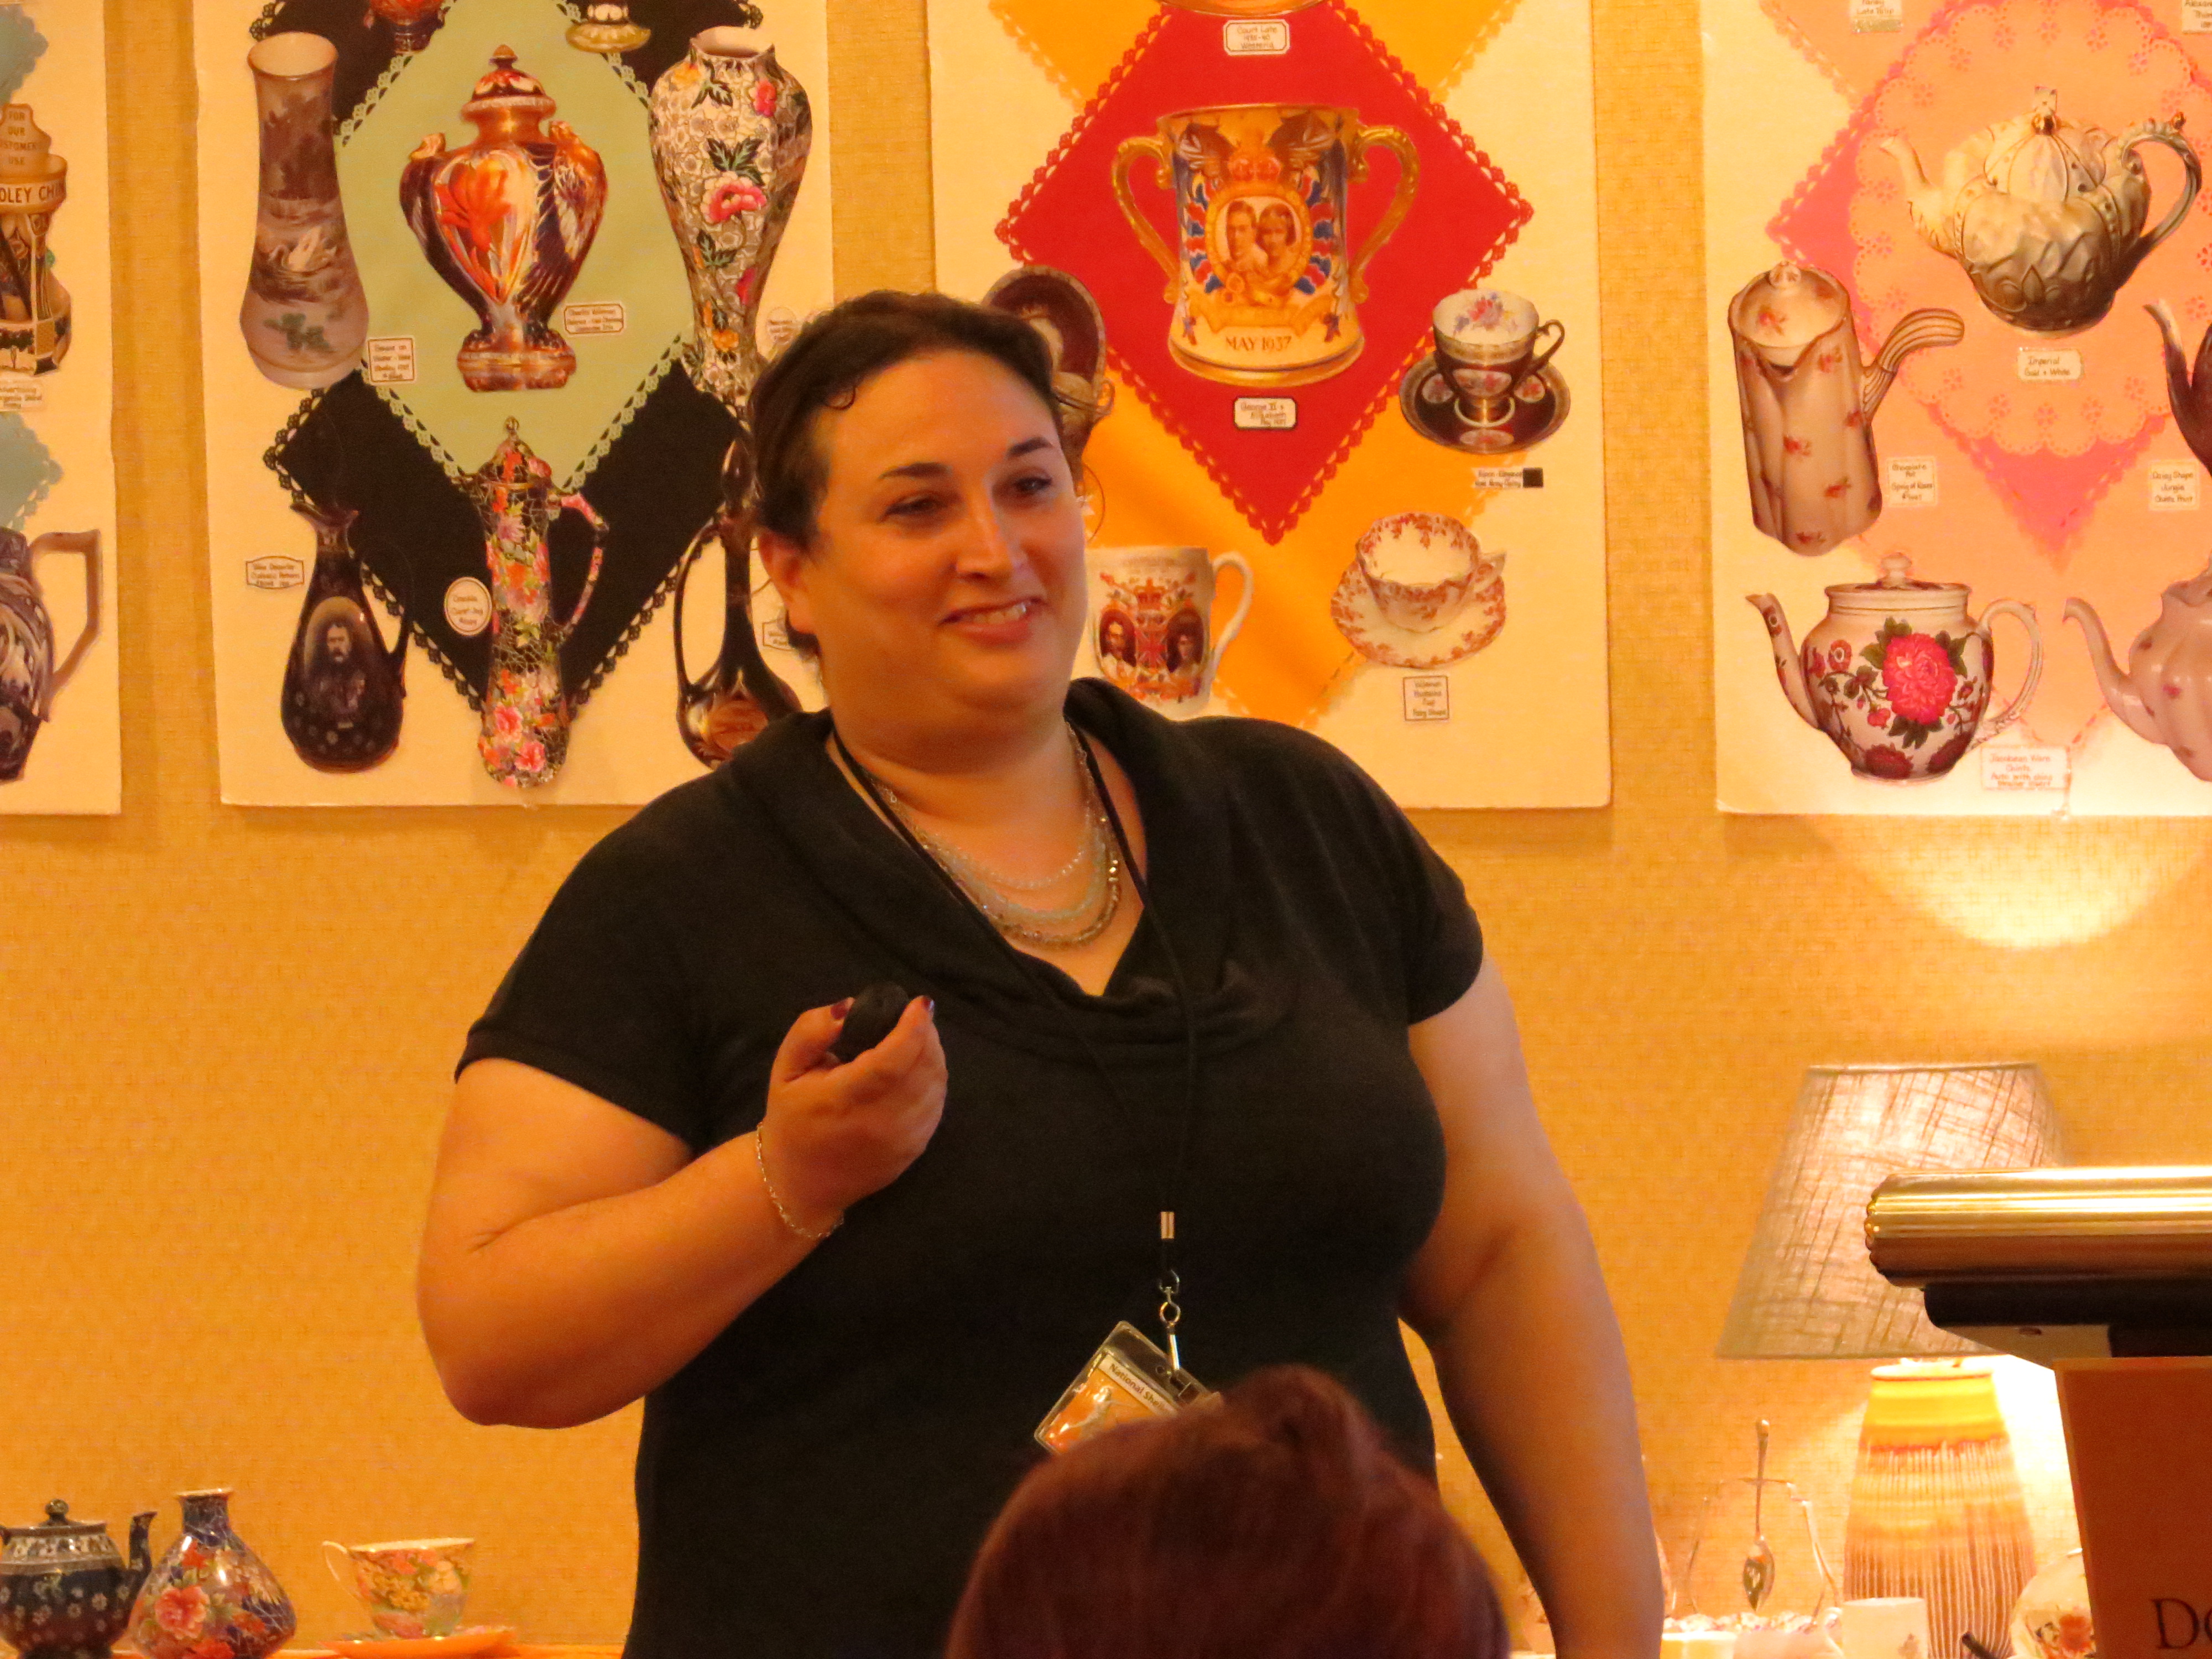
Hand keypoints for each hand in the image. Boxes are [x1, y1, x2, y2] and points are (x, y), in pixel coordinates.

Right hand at [757, 996, 945, 1230]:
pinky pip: (937, 1107)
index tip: (919, 1003)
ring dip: (934, 1056)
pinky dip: (935, 1081)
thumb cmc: (791, 1120)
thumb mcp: (785, 1069)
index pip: (894, 1059)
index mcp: (845, 1099)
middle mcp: (881, 1123)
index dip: (914, 1027)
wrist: (800, 1184)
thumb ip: (812, 1031)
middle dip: (927, 1035)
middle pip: (924, 1069)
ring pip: (936, 1087)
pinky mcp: (914, 1151)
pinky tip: (919, 1069)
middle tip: (917, 1016)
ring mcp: (903, 1141)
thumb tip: (850, 1008)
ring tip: (919, 1038)